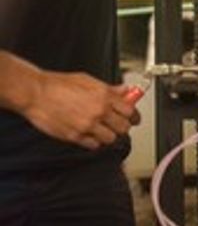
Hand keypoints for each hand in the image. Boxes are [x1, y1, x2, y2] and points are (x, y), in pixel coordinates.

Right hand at [22, 70, 139, 150]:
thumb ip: (109, 89)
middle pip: (124, 128)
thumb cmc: (57, 84)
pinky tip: (90, 135)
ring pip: (111, 139)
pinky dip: (94, 142)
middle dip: (123, 127)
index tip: (134, 118)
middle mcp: (98, 112)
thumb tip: (124, 91)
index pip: (130, 111)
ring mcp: (87, 125)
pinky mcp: (74, 136)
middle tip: (118, 124)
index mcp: (104, 96)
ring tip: (103, 130)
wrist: (35, 93)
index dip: (134, 116)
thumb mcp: (88, 80)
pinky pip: (94, 145)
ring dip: (109, 136)